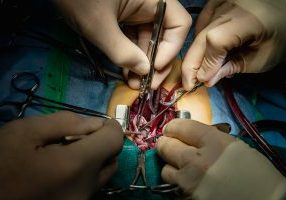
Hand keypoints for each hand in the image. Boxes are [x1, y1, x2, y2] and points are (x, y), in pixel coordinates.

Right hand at [0, 112, 122, 199]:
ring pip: (102, 176)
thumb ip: (66, 122)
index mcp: (75, 166)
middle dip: (102, 144)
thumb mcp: (25, 131)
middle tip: (79, 138)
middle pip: (111, 160)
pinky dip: (85, 174)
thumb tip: (96, 124)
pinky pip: (89, 187)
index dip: (110, 128)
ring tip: (66, 154)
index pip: (114, 142)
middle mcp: (85, 189)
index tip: (100, 123)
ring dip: (94, 160)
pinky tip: (62, 170)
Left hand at [55, 0, 191, 88]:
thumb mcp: (100, 27)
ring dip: (142, 64)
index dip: (171, 49)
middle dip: (156, 62)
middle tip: (148, 85)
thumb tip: (144, 71)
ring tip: (135, 84)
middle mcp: (149, 5)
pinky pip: (134, 39)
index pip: (179, 24)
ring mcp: (136, 12)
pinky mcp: (124, 19)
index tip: (154, 68)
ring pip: (149, 40)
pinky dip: (131, 56)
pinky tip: (128, 73)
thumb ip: (123, 51)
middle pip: (165, 36)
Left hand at [156, 119, 234, 196]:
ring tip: (183, 167)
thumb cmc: (255, 174)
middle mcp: (197, 161)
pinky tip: (189, 182)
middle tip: (172, 146)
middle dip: (167, 144)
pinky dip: (177, 183)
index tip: (173, 130)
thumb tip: (188, 136)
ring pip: (165, 169)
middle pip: (165, 146)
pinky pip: (172, 187)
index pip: (179, 127)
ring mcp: (190, 183)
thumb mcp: (233, 146)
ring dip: (171, 166)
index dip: (173, 127)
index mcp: (213, 143)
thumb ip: (208, 139)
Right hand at [182, 0, 285, 89]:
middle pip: (202, 37)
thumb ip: (235, 67)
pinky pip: (202, 21)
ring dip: (196, 53)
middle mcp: (231, 6)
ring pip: (200, 31)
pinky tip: (204, 50)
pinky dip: (199, 38)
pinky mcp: (217, 1)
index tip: (202, 81)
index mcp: (249, 19)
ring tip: (199, 70)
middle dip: (192, 63)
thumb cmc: (279, 37)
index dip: (207, 62)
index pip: (217, 41)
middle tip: (188, 83)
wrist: (282, 12)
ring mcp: (222, 2)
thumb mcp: (262, 58)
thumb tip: (207, 80)